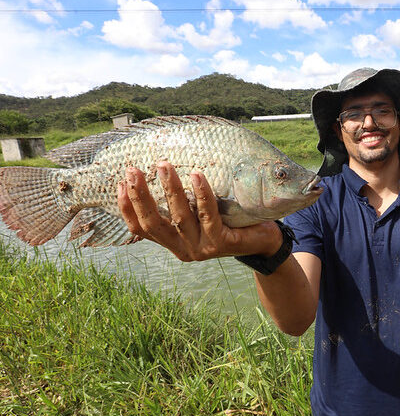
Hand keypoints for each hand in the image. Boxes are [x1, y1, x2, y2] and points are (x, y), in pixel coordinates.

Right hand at [117, 161, 280, 261]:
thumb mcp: (200, 216)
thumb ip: (183, 205)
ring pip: (180, 218)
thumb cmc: (230, 222)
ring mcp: (203, 249)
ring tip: (162, 165)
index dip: (127, 209)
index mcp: (174, 244)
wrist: (265, 242)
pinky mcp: (222, 243)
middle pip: (154, 224)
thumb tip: (159, 171)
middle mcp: (184, 250)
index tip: (119, 185)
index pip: (142, 230)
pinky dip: (201, 194)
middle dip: (140, 196)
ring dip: (169, 189)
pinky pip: (208, 215)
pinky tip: (196, 176)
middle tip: (132, 170)